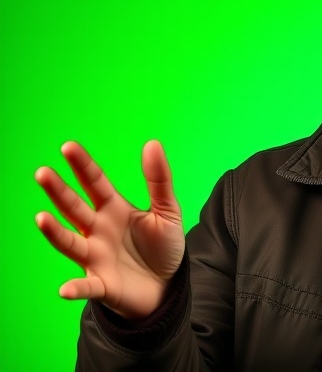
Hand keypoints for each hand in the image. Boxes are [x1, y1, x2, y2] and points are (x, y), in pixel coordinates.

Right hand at [35, 140, 184, 319]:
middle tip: (43, 173)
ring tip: (41, 218)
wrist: (168, 287)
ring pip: (70, 243)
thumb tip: (152, 143)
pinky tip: (65, 289)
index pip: (94, 182)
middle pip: (74, 208)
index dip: (82, 165)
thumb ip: (159, 180)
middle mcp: (97, 230)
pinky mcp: (102, 285)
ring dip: (55, 232)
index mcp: (113, 209)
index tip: (68, 146)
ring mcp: (96, 257)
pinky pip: (87, 286)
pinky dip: (75, 288)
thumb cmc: (163, 247)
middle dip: (59, 191)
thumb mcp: (167, 210)